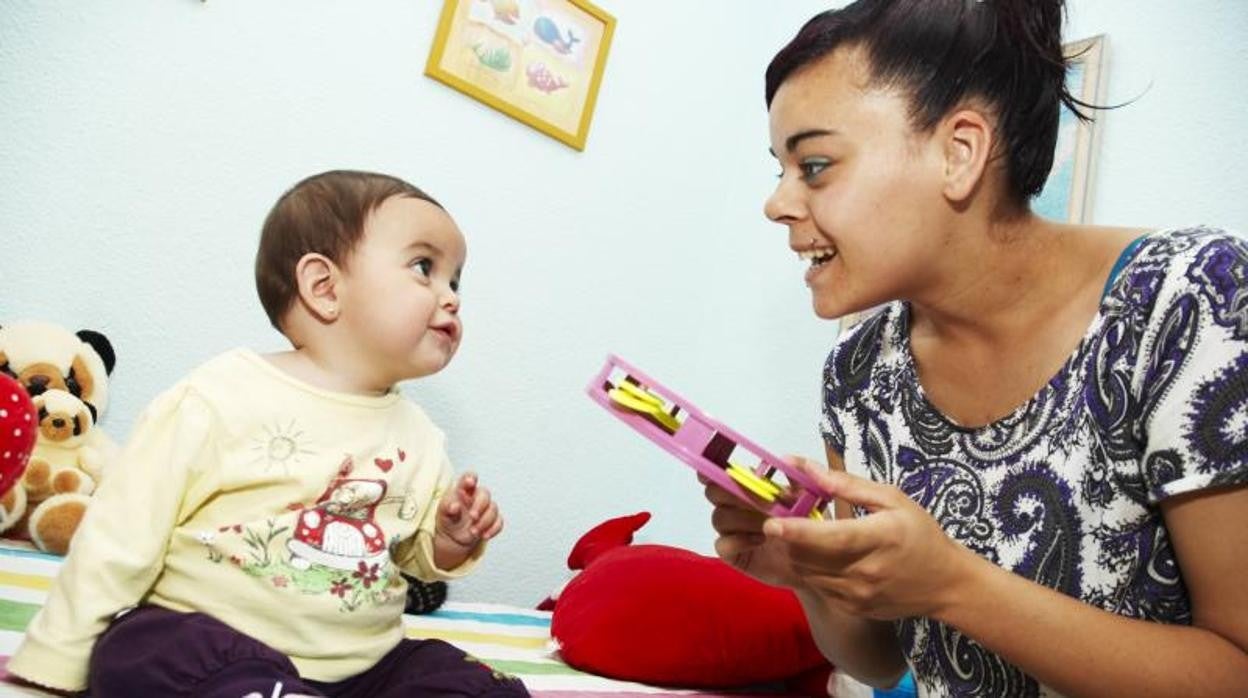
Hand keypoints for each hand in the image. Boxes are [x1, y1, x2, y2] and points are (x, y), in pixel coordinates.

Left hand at [435, 472, 502, 553]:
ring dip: (484, 521)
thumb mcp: (442, 513)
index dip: (471, 477)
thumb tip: (454, 506)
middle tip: (472, 517)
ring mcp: (485, 508)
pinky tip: (484, 536)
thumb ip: (447, 507)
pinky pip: (499, 522)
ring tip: (473, 532)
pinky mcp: (492, 520)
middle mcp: (476, 496)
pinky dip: (493, 529)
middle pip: (485, 493)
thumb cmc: (447, 519)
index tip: (470, 482)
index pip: (469, 477)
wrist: (453, 537)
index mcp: (463, 490)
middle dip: (480, 506)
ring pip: (493, 508)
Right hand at [703, 465, 807, 589]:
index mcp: (752, 487)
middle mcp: (738, 506)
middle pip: (714, 492)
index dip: (713, 469)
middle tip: (762, 503)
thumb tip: (785, 459)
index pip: (722, 473)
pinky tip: (760, 541)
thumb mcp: (816, 494)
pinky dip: (738, 541)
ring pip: (718, 518)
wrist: (819, 560)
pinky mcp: (735, 553)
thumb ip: (803, 473)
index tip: (717, 470)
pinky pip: (721, 544)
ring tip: (769, 526)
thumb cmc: (813, 524)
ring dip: (744, 519)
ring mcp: (734, 530)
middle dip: (734, 495)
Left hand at [759, 458, 974, 620]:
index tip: (772, 523)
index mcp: (877, 540)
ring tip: (798, 535)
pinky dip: (810, 569)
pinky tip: (820, 556)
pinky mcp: (851, 609)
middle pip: (809, 557)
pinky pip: (817, 587)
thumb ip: (848, 485)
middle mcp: (863, 573)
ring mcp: (856, 596)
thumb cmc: (921, 534)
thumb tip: (807, 468)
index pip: (830, 539)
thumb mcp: (892, 500)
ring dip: (795, 554)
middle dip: (787, 539)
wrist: (946, 584)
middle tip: (777, 519)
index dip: (797, 532)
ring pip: (807, 574)